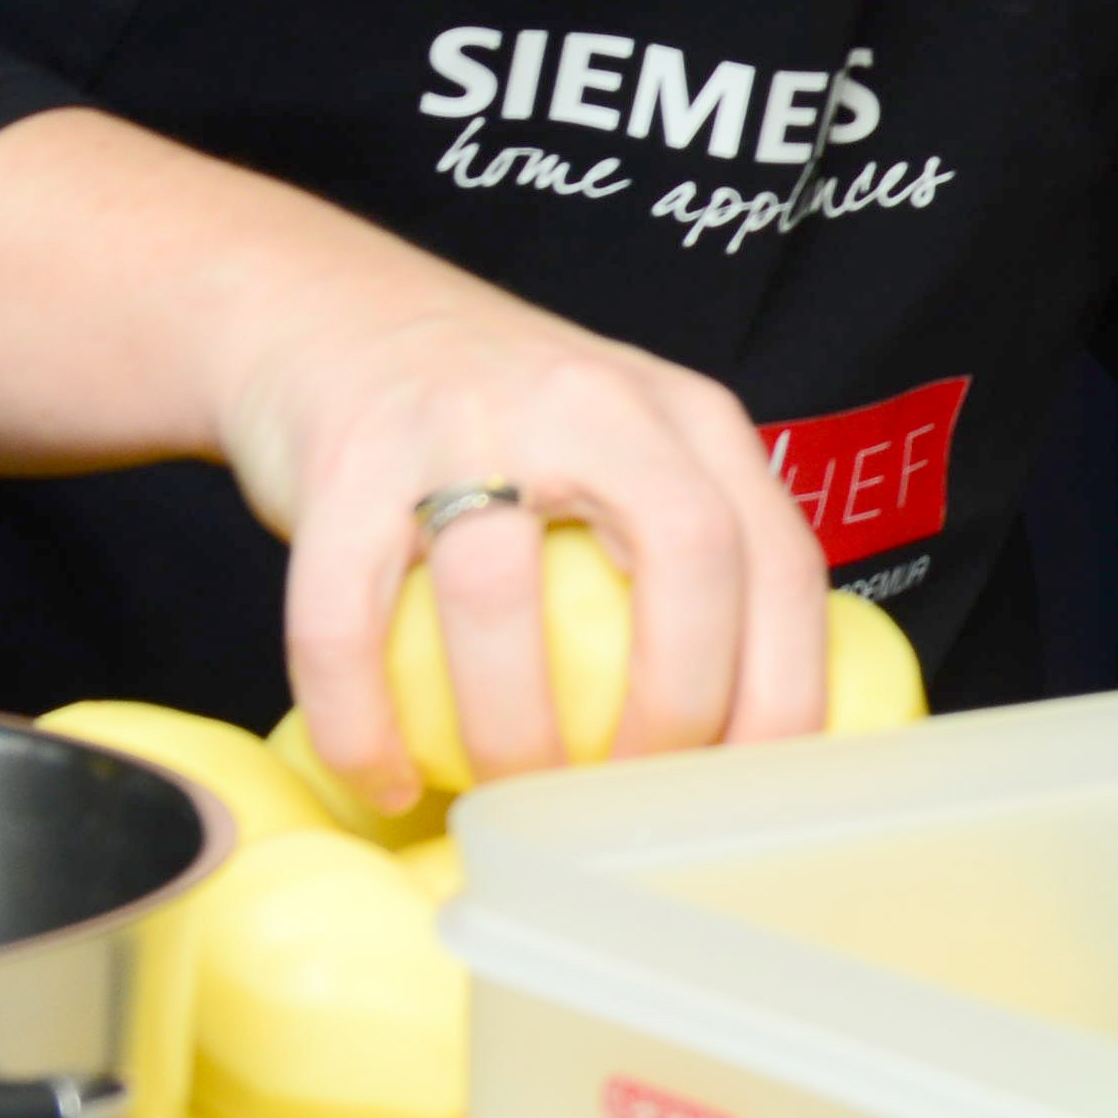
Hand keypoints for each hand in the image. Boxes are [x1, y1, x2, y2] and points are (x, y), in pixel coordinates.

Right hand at [211, 244, 833, 815]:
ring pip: (501, 597)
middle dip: (675, 708)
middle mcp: (594, 405)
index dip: (782, 688)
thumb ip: (693, 551)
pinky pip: (344, 620)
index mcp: (686, 417)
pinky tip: (384, 780)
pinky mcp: (347, 462)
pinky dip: (363, 722)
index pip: (779, 560)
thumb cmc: (504, 423)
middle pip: (686, 560)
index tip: (751, 790)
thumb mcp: (631, 446)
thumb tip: (743, 743)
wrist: (335, 315)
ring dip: (512, 730)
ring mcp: (466, 424)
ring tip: (505, 801)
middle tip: (629, 799)